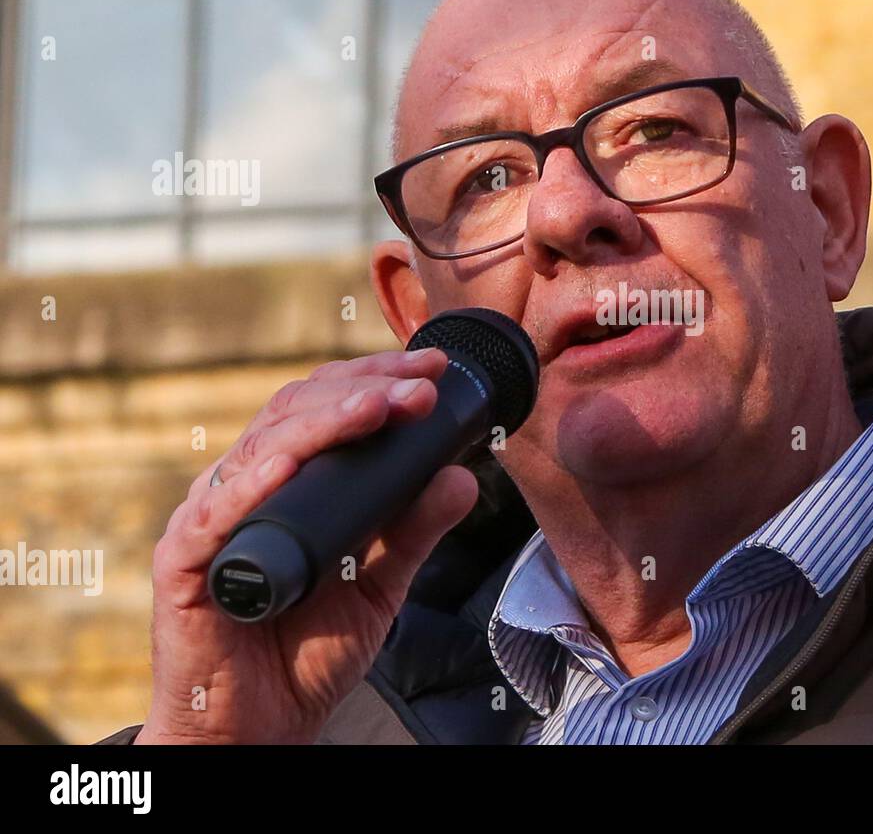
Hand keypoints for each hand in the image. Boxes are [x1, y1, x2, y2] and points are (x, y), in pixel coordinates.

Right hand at [136, 348, 478, 743]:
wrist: (258, 727)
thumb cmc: (308, 651)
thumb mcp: (380, 584)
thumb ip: (414, 530)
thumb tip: (462, 475)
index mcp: (289, 482)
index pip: (327, 406)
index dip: (376, 379)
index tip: (431, 371)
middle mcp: (246, 487)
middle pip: (295, 411)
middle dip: (364, 388)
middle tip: (420, 385)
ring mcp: (212, 521)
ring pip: (261, 446)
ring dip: (325, 420)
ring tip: (378, 407)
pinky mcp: (184, 564)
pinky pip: (215, 515)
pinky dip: (251, 484)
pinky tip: (288, 462)